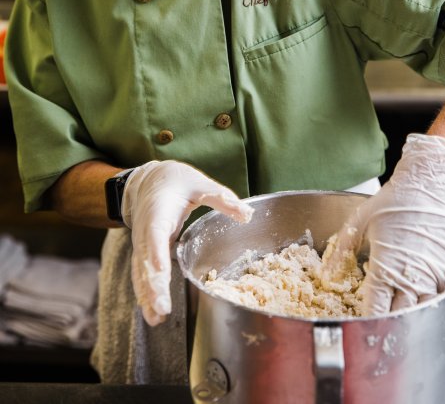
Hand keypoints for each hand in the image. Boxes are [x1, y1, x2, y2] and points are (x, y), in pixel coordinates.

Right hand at [121, 160, 252, 325]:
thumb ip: (221, 198)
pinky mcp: (144, 251)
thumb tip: (247, 214)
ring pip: (141, 272)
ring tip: (156, 319)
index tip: (160, 270)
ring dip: (148, 296)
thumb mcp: (199, 183)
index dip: (156, 253)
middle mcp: (146, 230)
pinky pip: (141, 274)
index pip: (155, 234)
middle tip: (162, 309)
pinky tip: (151, 312)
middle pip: (147, 261)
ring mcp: (142, 243)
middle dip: (153, 286)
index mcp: (159, 211)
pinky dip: (145, 292)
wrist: (148, 179)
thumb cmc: (175, 180)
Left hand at [323, 134, 444, 314]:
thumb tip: (325, 273)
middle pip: (399, 318)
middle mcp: (410, 277)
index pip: (375, 310)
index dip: (366, 321)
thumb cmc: (392, 203)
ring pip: (421, 314)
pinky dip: (425, 305)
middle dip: (386, 325)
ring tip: (394, 315)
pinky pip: (437, 300)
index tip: (357, 323)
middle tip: (374, 324)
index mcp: (385, 266)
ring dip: (407, 317)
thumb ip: (341, 249)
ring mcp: (431, 278)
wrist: (428, 189)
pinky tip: (414, 299)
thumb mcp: (358, 221)